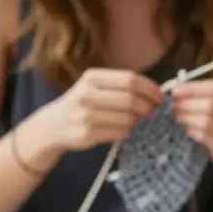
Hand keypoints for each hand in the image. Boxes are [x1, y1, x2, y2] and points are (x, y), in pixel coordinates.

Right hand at [42, 68, 163, 151]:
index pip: (130, 79)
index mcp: (92, 78)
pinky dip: (126, 131)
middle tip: (151, 110)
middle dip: (147, 106)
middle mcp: (87, 94)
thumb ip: (120, 85)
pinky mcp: (87, 134)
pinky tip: (121, 128)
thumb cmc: (82, 103)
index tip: (159, 95)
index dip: (149, 88)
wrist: (53, 125)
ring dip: (137, 120)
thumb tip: (155, 92)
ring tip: (134, 119)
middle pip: (131, 99)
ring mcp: (86, 115)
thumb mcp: (94, 86)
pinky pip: (120, 133)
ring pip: (128, 118)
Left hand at [171, 79, 212, 169]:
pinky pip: (204, 137)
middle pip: (212, 104)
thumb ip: (202, 93)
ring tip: (177, 117)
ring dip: (187, 118)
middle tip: (173, 105)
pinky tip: (186, 129)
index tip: (175, 91)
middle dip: (188, 104)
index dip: (194, 88)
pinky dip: (192, 131)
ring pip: (207, 122)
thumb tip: (177, 91)